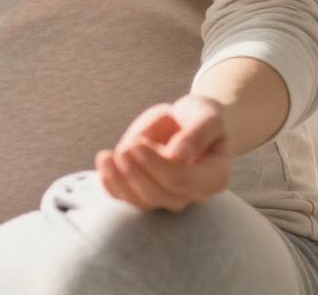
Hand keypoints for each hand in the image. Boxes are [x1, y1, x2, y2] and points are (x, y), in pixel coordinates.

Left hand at [94, 94, 232, 211]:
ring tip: (106, 156)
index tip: (137, 144)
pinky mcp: (146, 193)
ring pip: (141, 201)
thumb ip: (197, 134)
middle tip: (124, 147)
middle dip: (137, 172)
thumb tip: (179, 157)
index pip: (182, 181)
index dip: (157, 166)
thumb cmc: (201, 117)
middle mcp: (192, 194)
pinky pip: (127, 198)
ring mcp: (169, 197)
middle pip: (159, 195)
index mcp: (213, 178)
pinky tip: (104, 164)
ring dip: (120, 180)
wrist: (191, 122)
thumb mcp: (207, 116)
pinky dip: (112, 184)